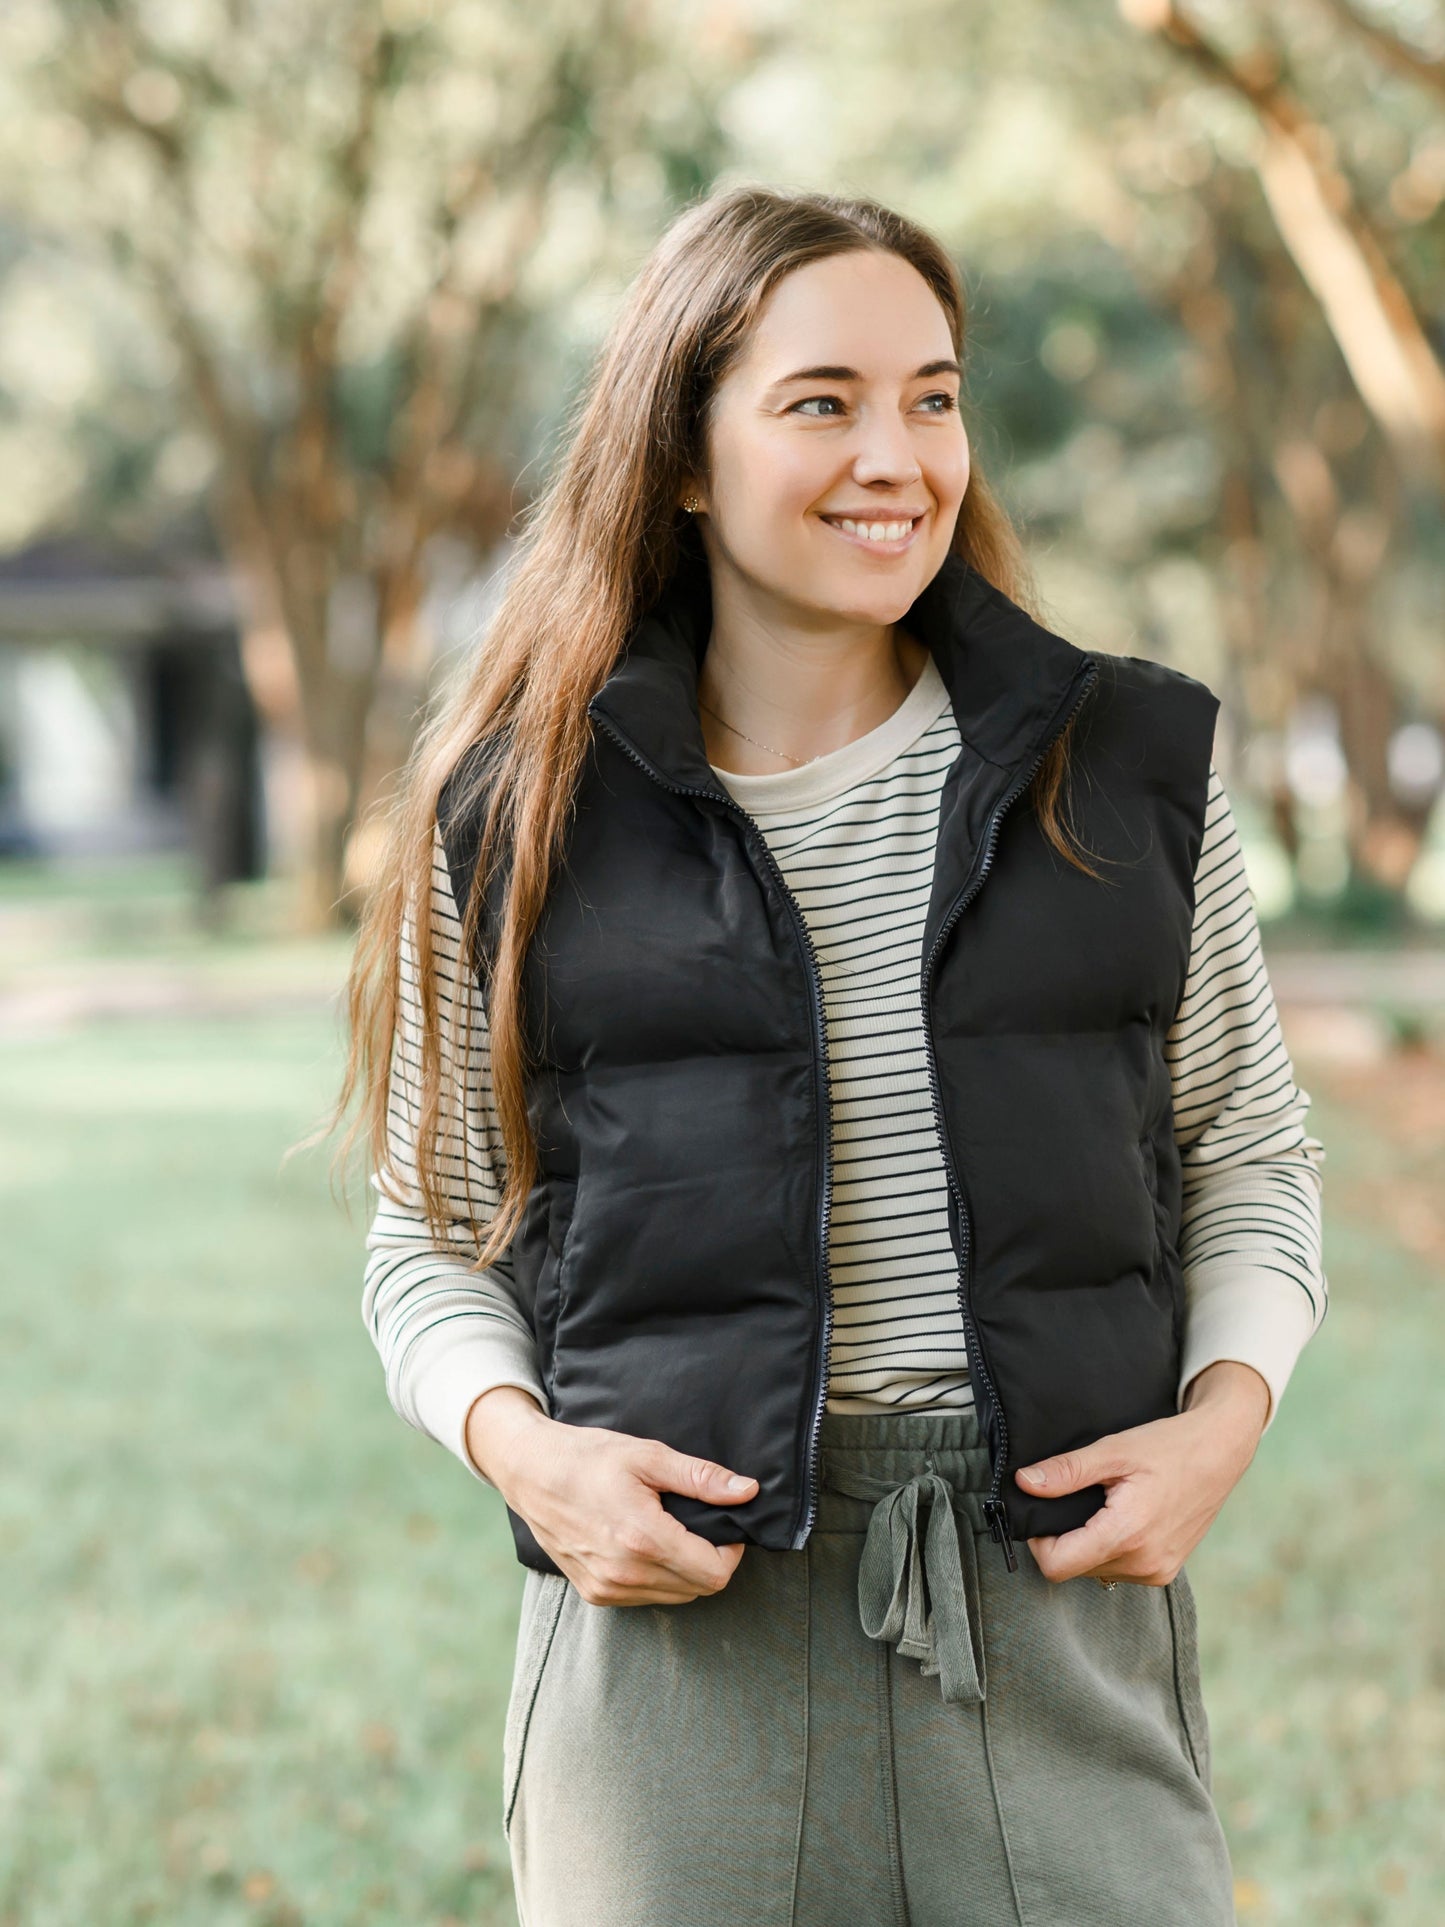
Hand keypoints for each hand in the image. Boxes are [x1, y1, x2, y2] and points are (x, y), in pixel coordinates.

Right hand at [463, 1385, 758, 1606]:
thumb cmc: (588, 1457)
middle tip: (697, 1524)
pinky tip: (645, 1545)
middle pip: (699, 1589)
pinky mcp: (594, 1594)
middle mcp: (625, 1574)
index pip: (715, 1573)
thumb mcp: (649, 1456)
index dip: (730, 1550)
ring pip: (675, 1597)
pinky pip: (646, 1598)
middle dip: (710, 1560)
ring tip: (669, 1531)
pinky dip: (658, 1578)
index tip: (722, 1524)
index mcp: (643, 1539)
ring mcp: (607, 1589)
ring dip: (684, 1571)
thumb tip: (748, 1492)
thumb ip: (702, 1478)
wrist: (530, 1471)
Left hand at [1014, 1361, 1271, 1585]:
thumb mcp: (1112, 1450)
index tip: (1043, 1510)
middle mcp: (1144, 1563)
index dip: (1039, 1541)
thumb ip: (1066, 1472)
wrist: (1220, 1451)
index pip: (1058, 1565)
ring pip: (1096, 1571)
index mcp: (1127, 1534)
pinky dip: (1110, 1548)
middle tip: (1075, 1499)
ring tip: (1103, 1505)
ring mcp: (1158, 1571)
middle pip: (1075, 1568)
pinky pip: (1120, 1569)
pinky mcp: (1166, 1571)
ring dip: (1088, 1544)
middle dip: (1065, 1538)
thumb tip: (1024, 1483)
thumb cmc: (1169, 1446)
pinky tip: (1121, 1517)